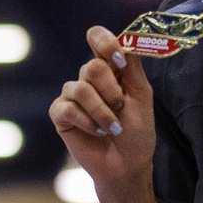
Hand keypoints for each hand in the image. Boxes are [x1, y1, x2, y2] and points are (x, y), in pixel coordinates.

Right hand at [48, 26, 156, 189]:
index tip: (118, 60)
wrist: (127, 164)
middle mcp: (89, 78)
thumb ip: (132, 65)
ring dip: (102, 111)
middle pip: (91, 66)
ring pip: (80, 88)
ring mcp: (72, 94)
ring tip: (113, 127)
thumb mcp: (141, 94)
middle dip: (111, 91)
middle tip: (120, 108)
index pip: (97, 37)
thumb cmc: (137, 131)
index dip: (105, 42)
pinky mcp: (60, 114)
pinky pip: (68, 108)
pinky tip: (97, 132)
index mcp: (110, 68)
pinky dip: (87, 122)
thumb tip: (126, 37)